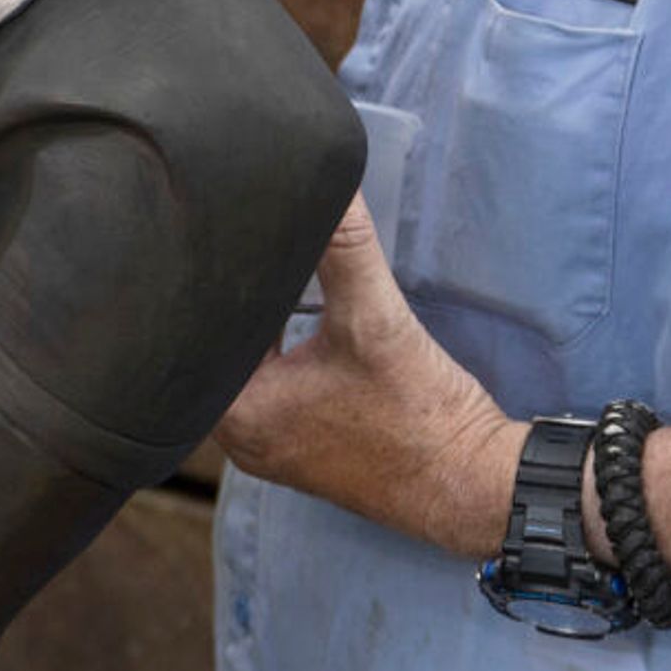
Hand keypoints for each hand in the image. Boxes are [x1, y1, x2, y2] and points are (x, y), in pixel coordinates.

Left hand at [214, 195, 515, 557]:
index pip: (193, 332)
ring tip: (271, 268)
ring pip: (246, 365)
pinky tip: (301, 314)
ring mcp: (271, 447)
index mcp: (235, 415)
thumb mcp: (377, 320)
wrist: (477, 487)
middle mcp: (239, 440)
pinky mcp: (304, 447)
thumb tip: (330, 182)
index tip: (212, 236)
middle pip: (218, 348)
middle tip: (240, 240)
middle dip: (235, 298)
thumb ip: (345, 247)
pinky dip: (282, 350)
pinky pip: (273, 386)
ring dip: (261, 321)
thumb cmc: (423, 418)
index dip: (203, 282)